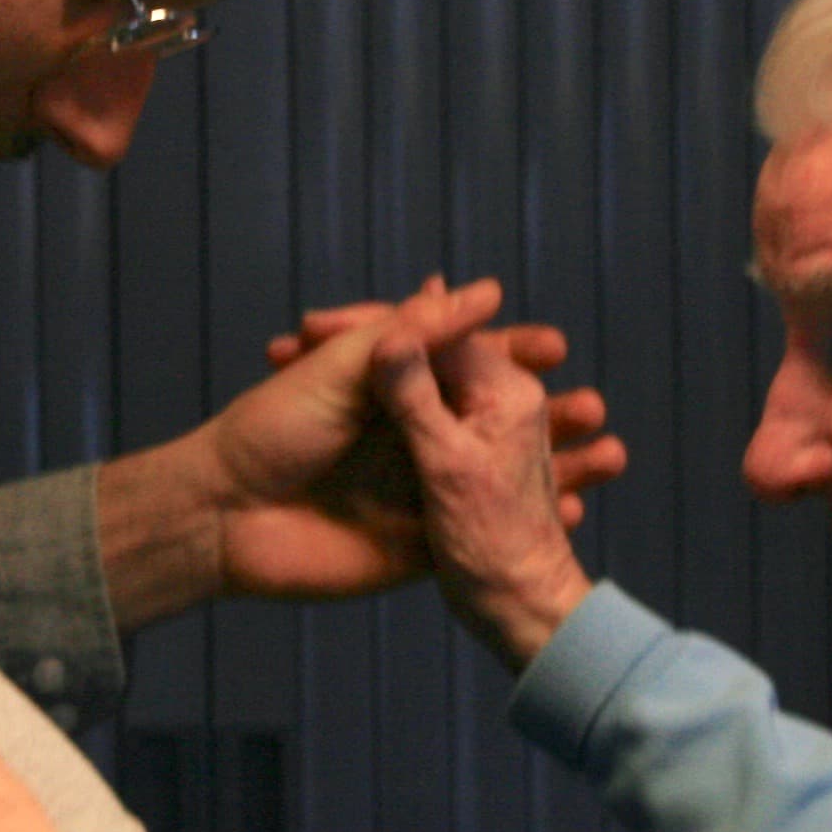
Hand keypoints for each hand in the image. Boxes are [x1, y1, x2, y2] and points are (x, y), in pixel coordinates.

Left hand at [96, 277, 625, 631]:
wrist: (225, 520)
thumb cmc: (271, 430)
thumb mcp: (347, 366)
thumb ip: (416, 333)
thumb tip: (487, 290)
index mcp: (389, 382)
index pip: (463, 356)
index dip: (509, 349)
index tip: (554, 346)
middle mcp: (407, 430)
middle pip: (490, 415)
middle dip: (548, 411)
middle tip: (593, 410)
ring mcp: (413, 487)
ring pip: (495, 470)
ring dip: (551, 464)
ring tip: (606, 457)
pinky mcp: (413, 540)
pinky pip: (478, 526)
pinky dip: (522, 519)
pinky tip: (570, 512)